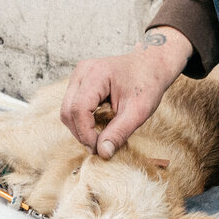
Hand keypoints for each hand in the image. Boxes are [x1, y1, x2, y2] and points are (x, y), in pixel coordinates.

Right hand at [59, 26, 192, 158]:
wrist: (152, 64)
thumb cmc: (148, 83)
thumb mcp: (139, 111)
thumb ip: (119, 132)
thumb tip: (102, 153)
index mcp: (96, 74)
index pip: (78, 110)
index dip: (86, 133)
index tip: (99, 149)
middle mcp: (83, 71)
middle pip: (68, 111)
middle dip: (81, 133)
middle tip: (99, 146)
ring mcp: (79, 75)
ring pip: (67, 110)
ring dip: (80, 128)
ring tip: (100, 135)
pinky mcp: (80, 81)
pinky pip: (72, 105)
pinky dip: (82, 120)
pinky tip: (98, 123)